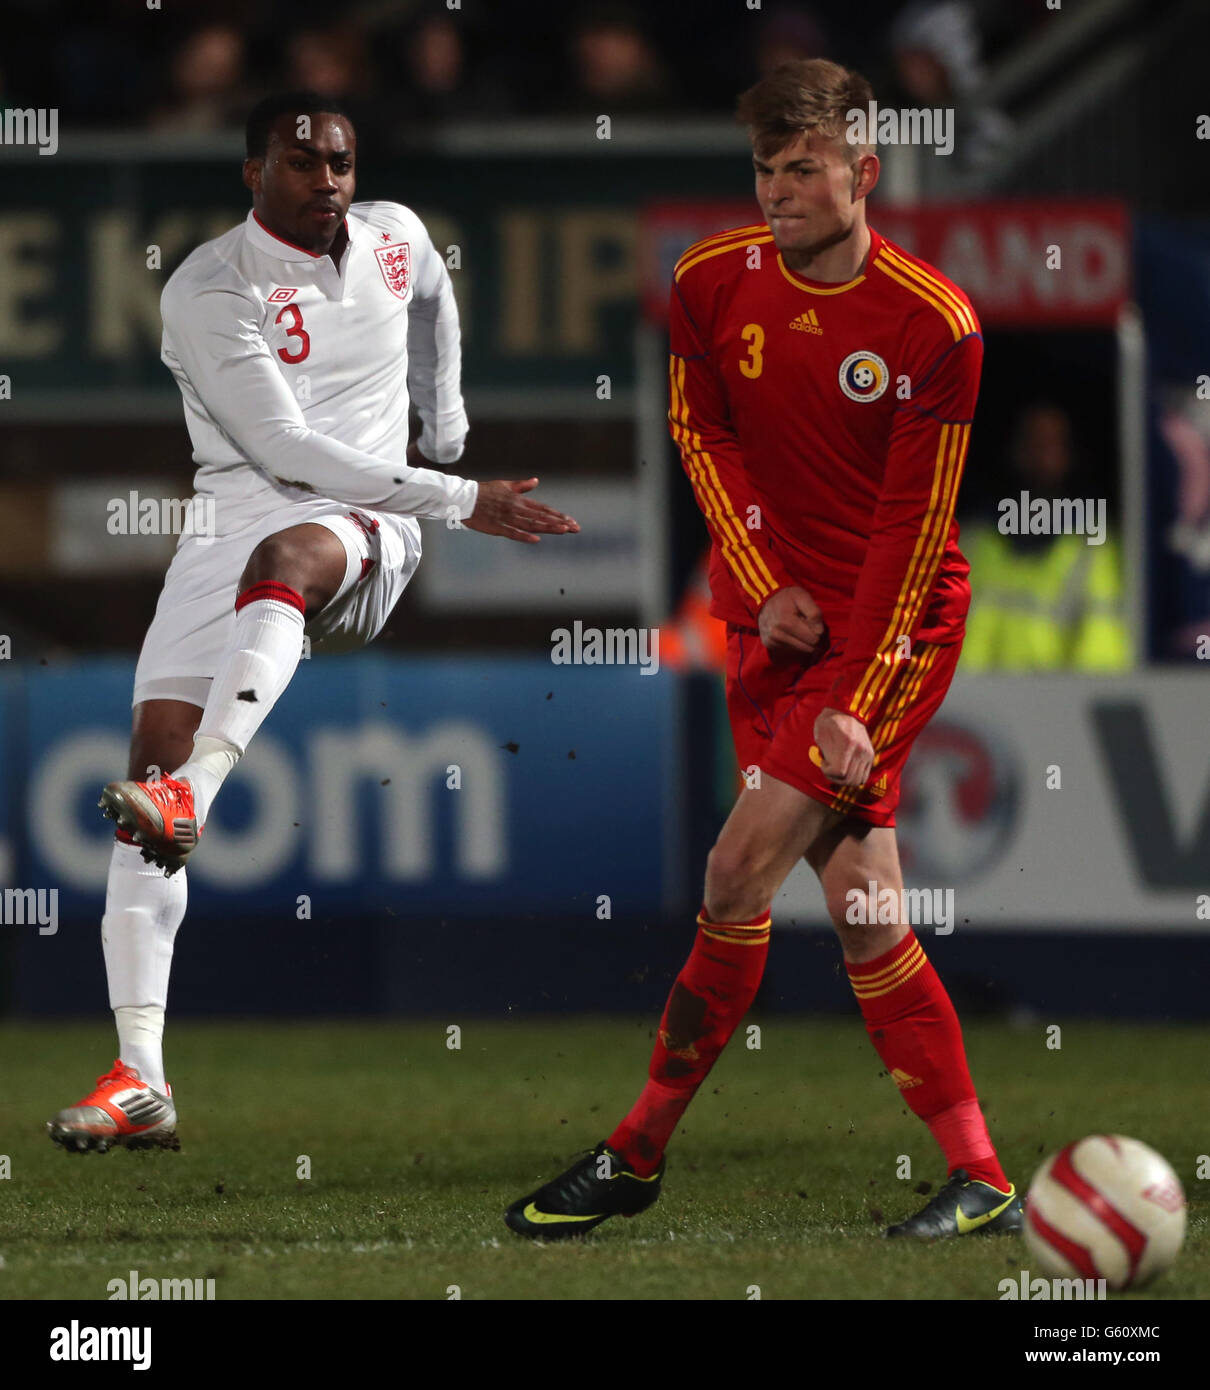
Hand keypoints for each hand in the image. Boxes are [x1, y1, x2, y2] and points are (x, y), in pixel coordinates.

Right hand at [464, 478, 579, 543]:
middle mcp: (516, 508)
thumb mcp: (505, 485)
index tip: (571, 521)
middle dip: (559, 523)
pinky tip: (536, 539)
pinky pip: (512, 532)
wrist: (464, 498)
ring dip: (548, 527)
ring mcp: (507, 518)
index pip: (543, 509)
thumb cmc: (484, 491)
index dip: (557, 515)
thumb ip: (522, 486)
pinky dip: (524, 536)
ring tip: (564, 531)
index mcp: (519, 500)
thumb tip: (536, 481)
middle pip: (541, 517)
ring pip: (531, 524)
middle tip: (575, 528)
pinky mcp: (496, 527)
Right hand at [758, 586, 827, 662]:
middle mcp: (777, 635)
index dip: (817, 632)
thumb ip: (814, 613)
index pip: (813, 640)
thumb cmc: (787, 598)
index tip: (813, 623)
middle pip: (807, 648)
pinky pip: (789, 650)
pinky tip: (789, 632)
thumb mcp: (803, 597)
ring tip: (797, 628)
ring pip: (799, 650)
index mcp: (786, 623)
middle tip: (807, 627)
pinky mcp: (768, 645)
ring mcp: (771, 641)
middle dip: (811, 639)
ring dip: (802, 641)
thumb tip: (819, 632)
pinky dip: (792, 643)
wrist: (765, 599)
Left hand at [814, 707, 874, 786]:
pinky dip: (854, 778)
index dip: (828, 772)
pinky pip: (864, 776)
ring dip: (844, 780)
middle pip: (848, 779)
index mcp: (847, 744)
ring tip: (837, 770)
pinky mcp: (870, 755)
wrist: (847, 710)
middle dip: (834, 778)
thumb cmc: (829, 721)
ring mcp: (867, 753)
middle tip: (829, 769)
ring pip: (857, 780)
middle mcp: (860, 750)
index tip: (824, 762)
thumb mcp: (819, 733)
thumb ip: (822, 752)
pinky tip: (846, 769)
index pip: (840, 772)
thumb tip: (827, 766)